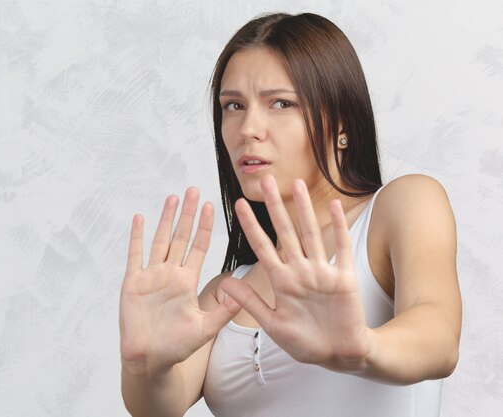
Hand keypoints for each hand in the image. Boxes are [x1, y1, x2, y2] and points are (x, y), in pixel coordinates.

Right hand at [120, 188, 240, 376]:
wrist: (149, 360)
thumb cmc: (176, 348)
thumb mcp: (205, 328)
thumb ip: (223, 310)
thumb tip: (242, 291)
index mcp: (187, 282)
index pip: (198, 247)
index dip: (204, 227)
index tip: (211, 206)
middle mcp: (170, 274)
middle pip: (180, 237)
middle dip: (187, 214)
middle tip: (193, 190)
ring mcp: (150, 276)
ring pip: (160, 240)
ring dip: (165, 219)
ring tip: (172, 198)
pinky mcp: (132, 283)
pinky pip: (134, 255)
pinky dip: (137, 237)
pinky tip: (139, 219)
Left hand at [220, 176, 372, 370]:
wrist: (339, 355)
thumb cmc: (306, 343)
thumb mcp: (273, 325)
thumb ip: (251, 302)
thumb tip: (224, 283)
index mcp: (281, 282)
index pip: (262, 246)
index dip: (251, 225)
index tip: (239, 204)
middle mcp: (300, 271)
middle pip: (285, 232)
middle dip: (275, 206)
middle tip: (266, 180)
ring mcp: (321, 272)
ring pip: (311, 233)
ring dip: (304, 209)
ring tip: (297, 183)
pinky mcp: (343, 278)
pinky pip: (340, 247)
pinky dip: (339, 227)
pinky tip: (335, 206)